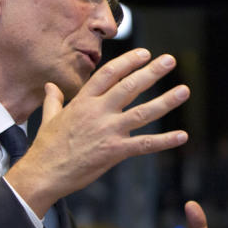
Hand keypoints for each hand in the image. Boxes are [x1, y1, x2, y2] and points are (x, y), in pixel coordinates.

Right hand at [6, 48, 189, 215]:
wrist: (43, 174)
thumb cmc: (45, 147)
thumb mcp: (48, 118)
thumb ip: (54, 99)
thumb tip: (50, 86)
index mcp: (83, 101)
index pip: (109, 73)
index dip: (128, 61)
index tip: (144, 53)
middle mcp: (98, 112)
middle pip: (130, 86)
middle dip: (152, 72)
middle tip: (170, 60)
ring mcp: (108, 131)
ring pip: (143, 112)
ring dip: (166, 101)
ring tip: (184, 90)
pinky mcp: (115, 151)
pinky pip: (145, 144)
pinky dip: (165, 141)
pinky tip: (181, 136)